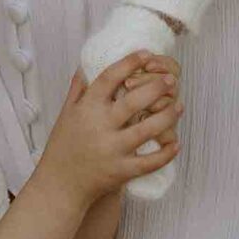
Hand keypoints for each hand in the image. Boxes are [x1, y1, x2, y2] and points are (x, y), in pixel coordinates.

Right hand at [40, 53, 181, 201]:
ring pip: (148, 129)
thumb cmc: (62, 147)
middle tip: (171, 79)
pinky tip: (176, 143)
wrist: (60, 185)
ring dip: (167, 116)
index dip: (129, 63)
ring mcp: (112, 150)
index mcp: (87, 108)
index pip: (110, 78)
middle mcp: (100, 126)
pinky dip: (166, 153)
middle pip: (134, 101)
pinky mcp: (121, 171)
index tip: (146, 54)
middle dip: (157, 87)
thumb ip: (78, 89)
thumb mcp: (65, 113)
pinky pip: (150, 162)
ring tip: (179, 106)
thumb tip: (86, 64)